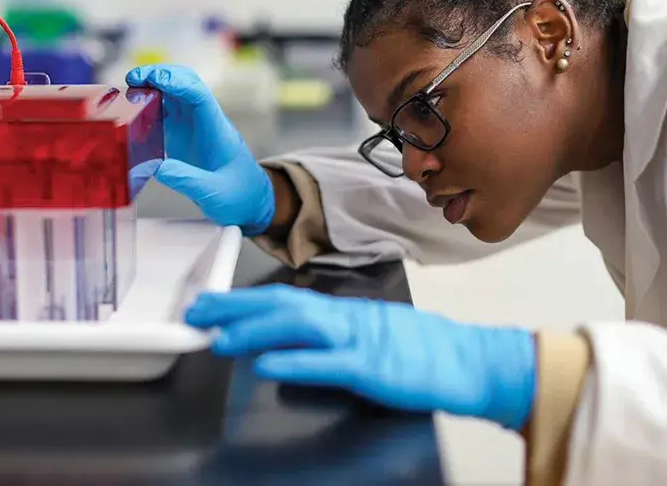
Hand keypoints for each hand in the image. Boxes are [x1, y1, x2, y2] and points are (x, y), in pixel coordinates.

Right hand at [126, 64, 274, 234]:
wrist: (250, 202)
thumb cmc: (239, 195)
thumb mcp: (214, 194)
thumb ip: (187, 181)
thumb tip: (156, 167)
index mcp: (217, 131)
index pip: (199, 96)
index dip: (177, 83)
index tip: (154, 79)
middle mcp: (205, 122)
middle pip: (186, 85)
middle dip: (160, 75)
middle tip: (133, 78)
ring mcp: (194, 127)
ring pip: (174, 94)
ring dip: (153, 87)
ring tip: (129, 90)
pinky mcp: (184, 135)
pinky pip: (166, 112)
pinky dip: (150, 106)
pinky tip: (134, 112)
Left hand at [186, 284, 536, 430]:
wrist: (469, 362)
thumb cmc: (422, 352)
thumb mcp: (371, 333)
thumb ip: (332, 335)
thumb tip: (290, 340)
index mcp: (343, 313)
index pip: (284, 299)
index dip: (243, 301)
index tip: (210, 303)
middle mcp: (345, 318)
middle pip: (281, 305)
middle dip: (235, 308)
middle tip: (196, 311)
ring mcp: (358, 340)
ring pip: (298, 327)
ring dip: (253, 331)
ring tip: (219, 338)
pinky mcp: (372, 367)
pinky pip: (328, 363)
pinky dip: (294, 362)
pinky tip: (266, 364)